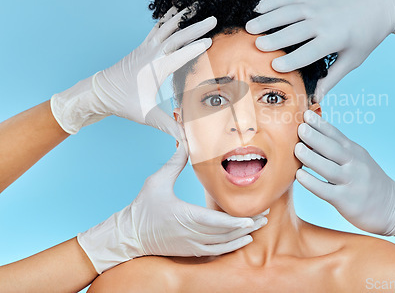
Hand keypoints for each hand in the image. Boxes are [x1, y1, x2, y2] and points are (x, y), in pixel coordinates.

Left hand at [51, 6, 215, 137]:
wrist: (99, 92)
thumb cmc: (122, 103)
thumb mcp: (146, 116)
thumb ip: (168, 126)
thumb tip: (186, 140)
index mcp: (154, 69)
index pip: (180, 55)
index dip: (196, 48)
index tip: (211, 41)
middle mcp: (150, 54)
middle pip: (176, 36)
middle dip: (196, 27)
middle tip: (213, 19)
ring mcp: (145, 48)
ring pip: (166, 28)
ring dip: (181, 18)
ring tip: (194, 7)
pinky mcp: (142, 47)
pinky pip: (157, 29)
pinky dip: (167, 20)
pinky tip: (172, 13)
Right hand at [77, 142, 268, 273]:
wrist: (129, 235)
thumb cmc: (142, 208)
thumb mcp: (156, 181)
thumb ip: (174, 162)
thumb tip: (186, 143)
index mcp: (185, 215)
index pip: (217, 221)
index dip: (237, 221)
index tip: (253, 217)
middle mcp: (191, 233)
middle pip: (225, 233)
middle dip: (248, 226)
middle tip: (265, 216)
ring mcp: (191, 245)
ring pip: (223, 244)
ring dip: (242, 237)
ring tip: (258, 228)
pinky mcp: (189, 250)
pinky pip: (215, 251)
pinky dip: (230, 247)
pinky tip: (242, 241)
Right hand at [246, 0, 394, 101]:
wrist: (381, 1)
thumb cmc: (367, 34)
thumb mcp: (353, 59)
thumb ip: (332, 78)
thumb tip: (316, 99)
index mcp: (334, 38)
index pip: (308, 52)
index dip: (290, 61)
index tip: (274, 68)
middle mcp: (323, 19)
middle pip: (293, 31)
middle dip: (273, 39)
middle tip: (255, 46)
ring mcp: (317, 3)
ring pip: (287, 11)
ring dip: (267, 19)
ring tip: (249, 28)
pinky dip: (272, 1)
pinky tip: (258, 8)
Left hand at [294, 110, 394, 241]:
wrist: (393, 207)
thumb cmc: (367, 181)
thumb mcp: (357, 160)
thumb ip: (337, 149)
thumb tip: (309, 137)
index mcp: (354, 152)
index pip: (336, 135)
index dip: (321, 125)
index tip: (306, 115)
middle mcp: (354, 164)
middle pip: (333, 148)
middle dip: (316, 137)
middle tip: (300, 127)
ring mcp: (351, 182)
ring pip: (328, 168)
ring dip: (311, 158)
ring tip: (297, 148)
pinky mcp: (346, 200)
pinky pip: (326, 190)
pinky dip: (312, 182)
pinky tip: (299, 176)